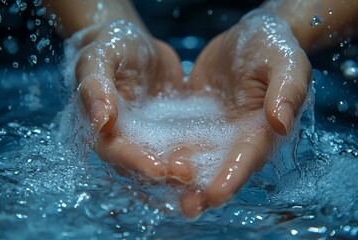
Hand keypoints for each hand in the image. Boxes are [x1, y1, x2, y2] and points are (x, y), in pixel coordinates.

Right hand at [69, 20, 191, 181]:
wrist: (135, 44)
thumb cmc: (111, 47)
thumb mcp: (98, 59)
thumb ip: (96, 86)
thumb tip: (100, 122)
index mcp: (103, 127)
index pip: (116, 152)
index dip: (135, 161)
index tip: (158, 169)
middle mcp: (126, 138)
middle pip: (141, 164)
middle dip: (163, 172)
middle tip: (187, 175)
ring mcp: (149, 136)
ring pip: (163, 159)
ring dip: (179, 169)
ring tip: (202, 174)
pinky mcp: (170, 130)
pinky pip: (181, 143)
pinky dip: (194, 152)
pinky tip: (214, 157)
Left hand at [181, 10, 311, 217]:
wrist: (248, 37)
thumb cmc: (272, 47)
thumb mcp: (286, 63)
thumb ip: (287, 90)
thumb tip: (281, 123)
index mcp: (263, 129)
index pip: (249, 157)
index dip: (233, 176)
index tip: (216, 194)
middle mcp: (238, 137)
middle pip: (220, 168)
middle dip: (204, 188)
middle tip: (186, 206)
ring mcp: (215, 130)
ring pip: (197, 158)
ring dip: (181, 176)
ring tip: (162, 187)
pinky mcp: (195, 120)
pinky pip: (180, 137)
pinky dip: (166, 149)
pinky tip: (149, 159)